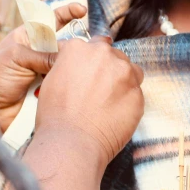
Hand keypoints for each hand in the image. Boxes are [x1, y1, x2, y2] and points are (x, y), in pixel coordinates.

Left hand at [0, 3, 86, 134]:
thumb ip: (44, 55)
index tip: (82, 10)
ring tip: (75, 68)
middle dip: (73, 44)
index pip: (49, 20)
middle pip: (63, 42)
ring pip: (66, 62)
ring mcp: (43, 70)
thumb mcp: (17, 58)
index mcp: (27, 37)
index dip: (66, 13)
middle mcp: (37, 52)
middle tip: (83, 48)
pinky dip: (67, 80)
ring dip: (70, 65)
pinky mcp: (48, 87)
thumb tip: (71, 57)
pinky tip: (70, 83)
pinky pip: (64, 80)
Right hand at [35, 37, 143, 167]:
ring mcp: (125, 74)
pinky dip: (128, 102)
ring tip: (109, 102)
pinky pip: (136, 94)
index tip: (91, 72)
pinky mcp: (138, 94)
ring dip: (123, 82)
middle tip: (98, 91)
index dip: (92, 61)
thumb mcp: (51, 80)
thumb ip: (68, 65)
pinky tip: (115, 115)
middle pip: (114, 56)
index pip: (93, 45)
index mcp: (79, 48)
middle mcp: (104, 55)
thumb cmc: (56, 117)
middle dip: (109, 71)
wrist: (72, 143)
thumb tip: (73, 65)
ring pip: (130, 71)